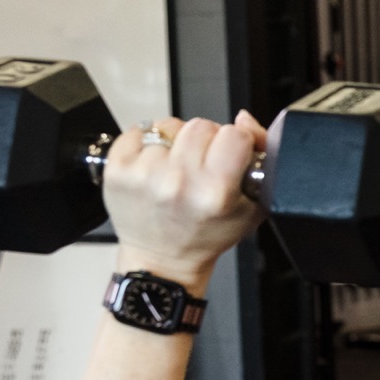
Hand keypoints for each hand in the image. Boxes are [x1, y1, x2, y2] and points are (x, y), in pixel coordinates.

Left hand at [103, 112, 267, 287]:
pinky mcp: (118, 169)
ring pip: (169, 126)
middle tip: (202, 165)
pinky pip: (140, 130)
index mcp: (215, 193)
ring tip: (176, 167)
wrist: (162, 260)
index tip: (230, 156)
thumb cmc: (206, 235)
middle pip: (201, 125)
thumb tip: (244, 119)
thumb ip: (261, 159)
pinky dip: (149, 143)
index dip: (236, 142)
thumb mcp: (253, 205)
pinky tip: (155, 165)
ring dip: (176, 141)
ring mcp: (144, 173)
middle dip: (206, 140)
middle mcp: (177, 181)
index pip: (233, 134)